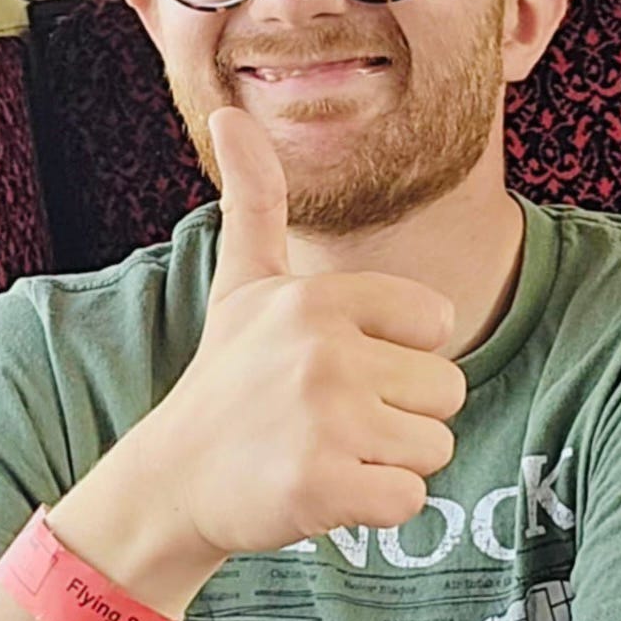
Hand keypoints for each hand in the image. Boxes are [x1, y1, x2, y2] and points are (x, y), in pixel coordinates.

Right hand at [155, 106, 466, 556]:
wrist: (173, 477)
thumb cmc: (226, 376)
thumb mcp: (240, 281)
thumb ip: (255, 199)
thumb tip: (228, 113)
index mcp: (318, 298)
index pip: (438, 324)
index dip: (400, 353)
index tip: (339, 368)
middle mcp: (324, 351)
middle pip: (446, 390)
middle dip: (400, 413)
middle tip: (331, 419)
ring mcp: (324, 421)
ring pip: (434, 448)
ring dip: (389, 461)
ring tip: (326, 450)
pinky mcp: (323, 487)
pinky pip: (409, 500)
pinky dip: (375, 507)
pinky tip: (323, 490)